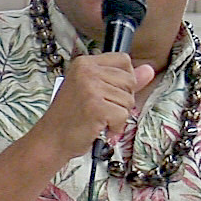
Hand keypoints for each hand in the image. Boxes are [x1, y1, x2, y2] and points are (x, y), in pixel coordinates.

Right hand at [34, 53, 154, 159]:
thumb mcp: (95, 92)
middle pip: (130, 80)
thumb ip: (123, 80)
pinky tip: (100, 128)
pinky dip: (115, 127)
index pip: (124, 60)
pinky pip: (123, 115)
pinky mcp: (95, 106)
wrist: (51, 139)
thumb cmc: (71, 117)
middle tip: (102, 109)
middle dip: (122, 100)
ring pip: (128, 100)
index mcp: (85, 63)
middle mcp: (87, 71)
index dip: (125, 80)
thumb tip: (149, 70)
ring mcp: (91, 88)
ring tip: (99, 119)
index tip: (110, 93)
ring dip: (118, 116)